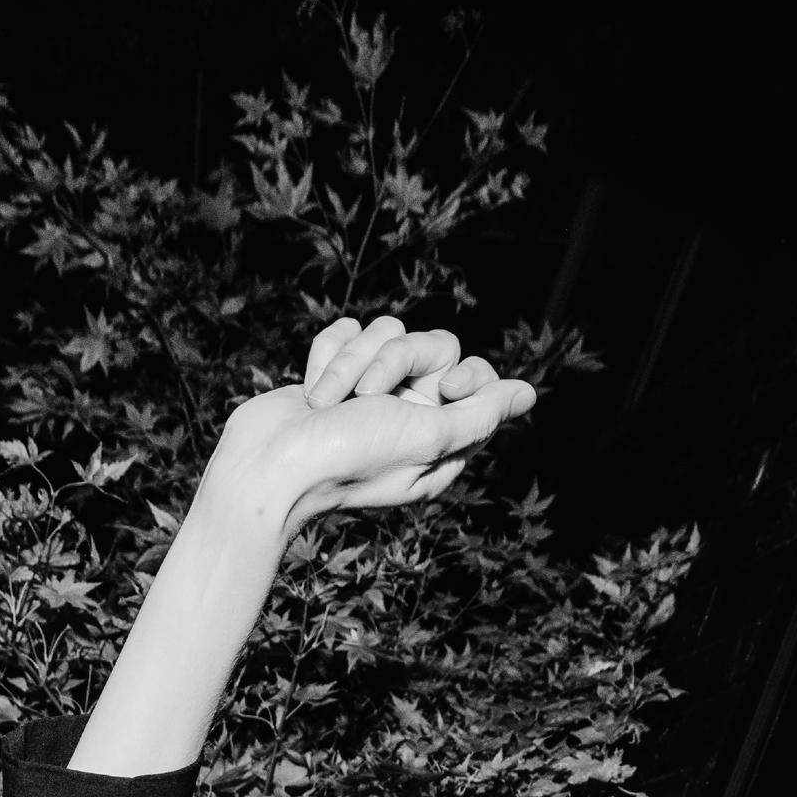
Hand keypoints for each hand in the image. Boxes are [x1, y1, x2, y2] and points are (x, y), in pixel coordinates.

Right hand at [205, 315, 535, 542]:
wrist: (269, 465)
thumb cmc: (348, 458)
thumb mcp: (428, 438)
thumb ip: (480, 415)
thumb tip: (528, 394)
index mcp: (439, 439)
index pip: (477, 378)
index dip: (466, 374)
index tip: (446, 389)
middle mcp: (408, 413)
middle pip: (431, 344)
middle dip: (396, 361)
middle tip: (368, 399)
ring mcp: (368, 392)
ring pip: (384, 332)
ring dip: (353, 362)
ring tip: (328, 403)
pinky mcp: (333, 372)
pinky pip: (346, 331)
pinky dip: (327, 356)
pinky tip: (312, 391)